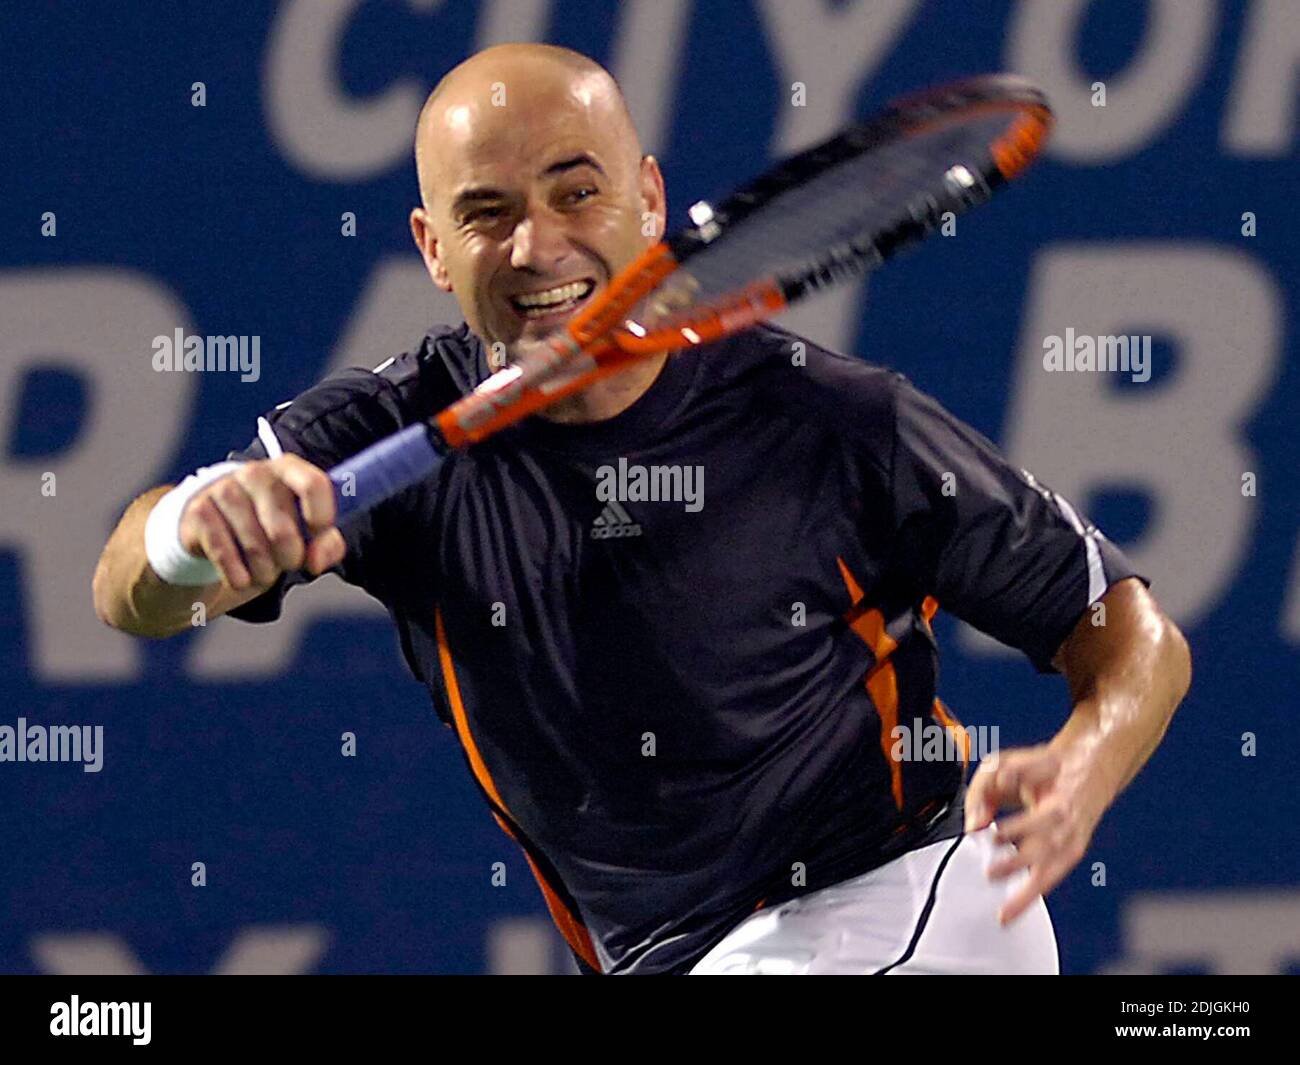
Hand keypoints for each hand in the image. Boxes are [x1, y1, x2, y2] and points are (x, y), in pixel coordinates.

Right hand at [178, 454, 344, 590]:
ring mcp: (224, 490)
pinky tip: (241, 577)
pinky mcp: (199, 512)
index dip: (321, 519)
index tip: (317, 537)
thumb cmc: (269, 525)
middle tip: (288, 562)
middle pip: (283, 532)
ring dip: (265, 572)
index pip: (313, 486)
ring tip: (264, 570)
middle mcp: (255, 473)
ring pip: (255, 548)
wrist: (215, 523)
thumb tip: (315, 561)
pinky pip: (225, 555)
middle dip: (290, 559)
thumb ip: (327, 544)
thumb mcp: (304, 531)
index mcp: (288, 469)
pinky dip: (238, 577)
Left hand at [963, 742, 1108, 924]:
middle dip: (1019, 863)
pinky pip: (1051, 878)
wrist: (1086, 773)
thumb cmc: (1045, 770)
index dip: (1019, 828)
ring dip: (1027, 894)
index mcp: (1060, 797)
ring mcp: (1073, 841)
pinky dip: (1034, 893)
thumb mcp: (1014, 762)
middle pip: (1048, 849)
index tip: (994, 835)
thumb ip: (991, 782)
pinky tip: (1015, 908)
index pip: (1042, 817)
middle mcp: (1070, 823)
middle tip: (992, 873)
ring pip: (1052, 873)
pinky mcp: (1071, 854)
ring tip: (1005, 913)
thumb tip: (976, 819)